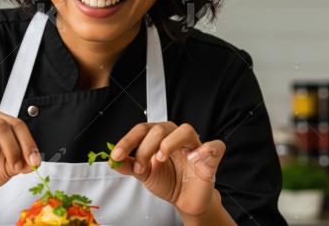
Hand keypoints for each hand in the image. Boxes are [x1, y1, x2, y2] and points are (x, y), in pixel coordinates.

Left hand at [109, 122, 225, 217]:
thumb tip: (114, 161)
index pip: (142, 129)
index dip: (128, 141)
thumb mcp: (145, 174)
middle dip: (145, 148)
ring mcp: (195, 145)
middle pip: (160, 129)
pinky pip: (215, 146)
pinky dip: (205, 149)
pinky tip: (192, 158)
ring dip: (170, 143)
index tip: (117, 155)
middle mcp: (176, 136)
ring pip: (185, 130)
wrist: (186, 200)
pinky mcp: (211, 158)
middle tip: (141, 168)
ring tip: (160, 159)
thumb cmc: (168, 181)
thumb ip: (129, 166)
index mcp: (159, 137)